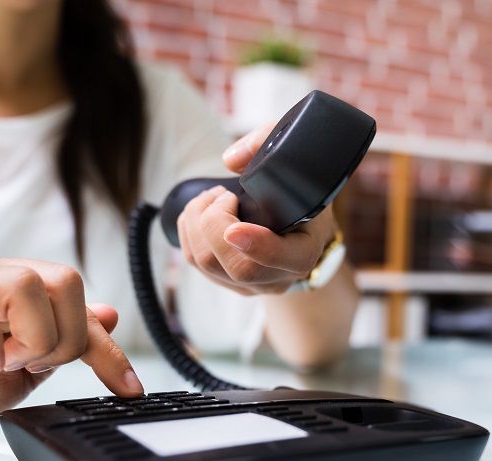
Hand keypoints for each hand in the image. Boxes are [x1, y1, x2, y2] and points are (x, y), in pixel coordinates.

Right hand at [0, 254, 143, 456]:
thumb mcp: (23, 373)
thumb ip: (62, 344)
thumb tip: (107, 315)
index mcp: (7, 285)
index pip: (78, 298)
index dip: (107, 346)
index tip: (127, 386)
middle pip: (63, 279)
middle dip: (64, 338)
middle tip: (31, 368)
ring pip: (25, 284)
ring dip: (30, 340)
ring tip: (2, 365)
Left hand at [174, 121, 338, 295]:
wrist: (300, 222)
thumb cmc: (300, 190)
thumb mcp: (297, 161)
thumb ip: (268, 144)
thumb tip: (231, 159)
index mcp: (303, 252)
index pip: (281, 259)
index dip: (256, 245)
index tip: (235, 227)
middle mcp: (278, 277)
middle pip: (235, 266)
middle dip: (214, 223)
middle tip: (222, 195)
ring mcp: (251, 285)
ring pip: (207, 264)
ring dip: (196, 223)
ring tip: (213, 198)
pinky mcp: (226, 282)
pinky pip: (194, 263)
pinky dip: (188, 231)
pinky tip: (202, 213)